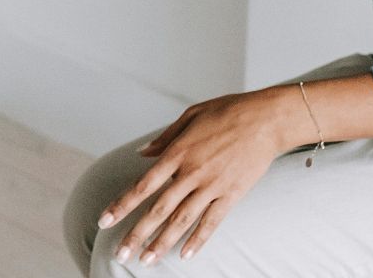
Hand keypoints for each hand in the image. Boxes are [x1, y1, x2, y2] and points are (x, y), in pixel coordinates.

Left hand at [99, 88, 303, 264]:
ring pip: (182, 220)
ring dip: (162, 242)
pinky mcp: (232, 194)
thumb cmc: (228, 111)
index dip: (122, 205)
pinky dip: (198, 240)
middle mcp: (192, 172)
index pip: (143, 185)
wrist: (267, 119)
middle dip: (137, 233)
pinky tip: (185, 255)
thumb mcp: (191, 116)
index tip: (105, 221)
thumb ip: (165, 138)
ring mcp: (212, 185)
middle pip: (159, 209)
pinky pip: (212, 222)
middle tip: (121, 253)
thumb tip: (142, 153)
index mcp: (178, 152)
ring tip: (147, 261)